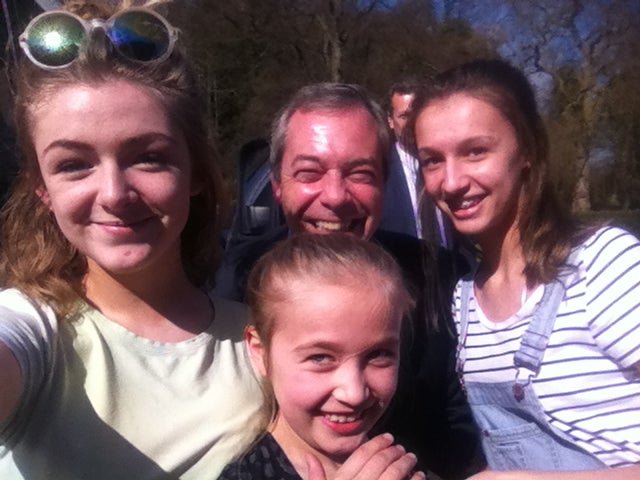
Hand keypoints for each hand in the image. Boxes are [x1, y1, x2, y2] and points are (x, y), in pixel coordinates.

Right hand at [305, 433, 424, 479]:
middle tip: (402, 448)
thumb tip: (308, 456)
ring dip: (405, 463)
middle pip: (378, 462)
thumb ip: (316, 479)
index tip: (387, 438)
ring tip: (412, 459)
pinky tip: (418, 476)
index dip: (375, 444)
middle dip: (393, 451)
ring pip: (393, 475)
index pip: (360, 456)